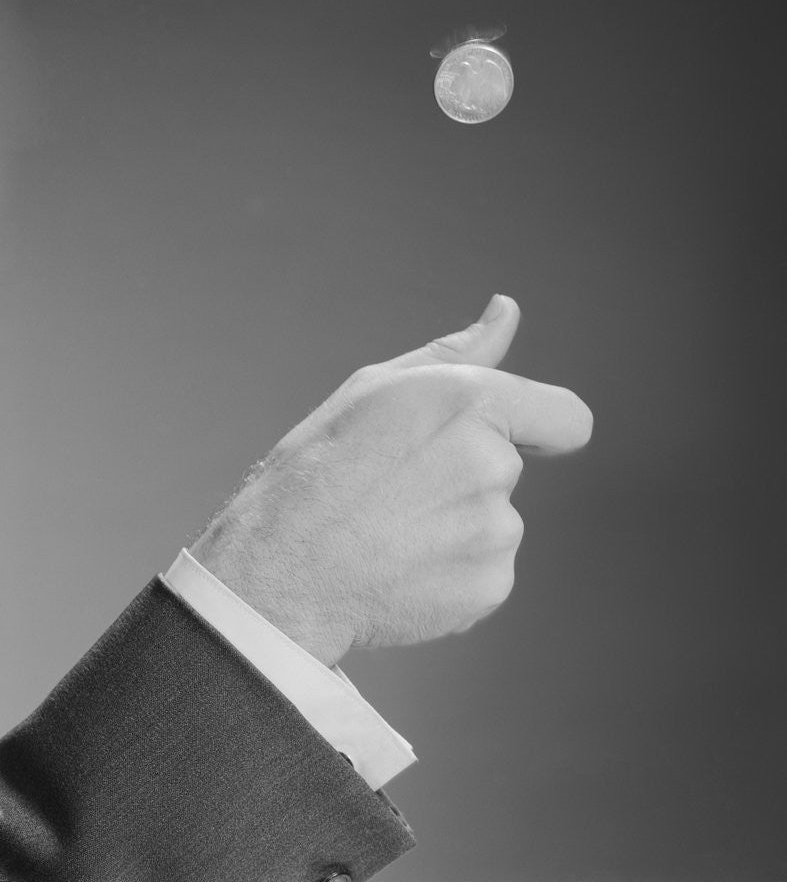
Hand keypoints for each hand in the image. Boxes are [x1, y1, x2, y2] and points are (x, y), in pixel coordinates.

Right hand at [190, 295, 592, 665]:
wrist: (280, 571)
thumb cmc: (317, 469)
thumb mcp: (376, 390)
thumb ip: (458, 352)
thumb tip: (506, 311)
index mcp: (471, 403)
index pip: (566, 417)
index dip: (546, 428)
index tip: (526, 440)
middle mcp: (494, 465)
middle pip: (506, 470)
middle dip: (464, 477)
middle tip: (395, 492)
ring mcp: (496, 532)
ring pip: (493, 523)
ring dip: (455, 528)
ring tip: (390, 535)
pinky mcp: (491, 587)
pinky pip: (484, 573)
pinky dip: (451, 575)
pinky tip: (399, 570)